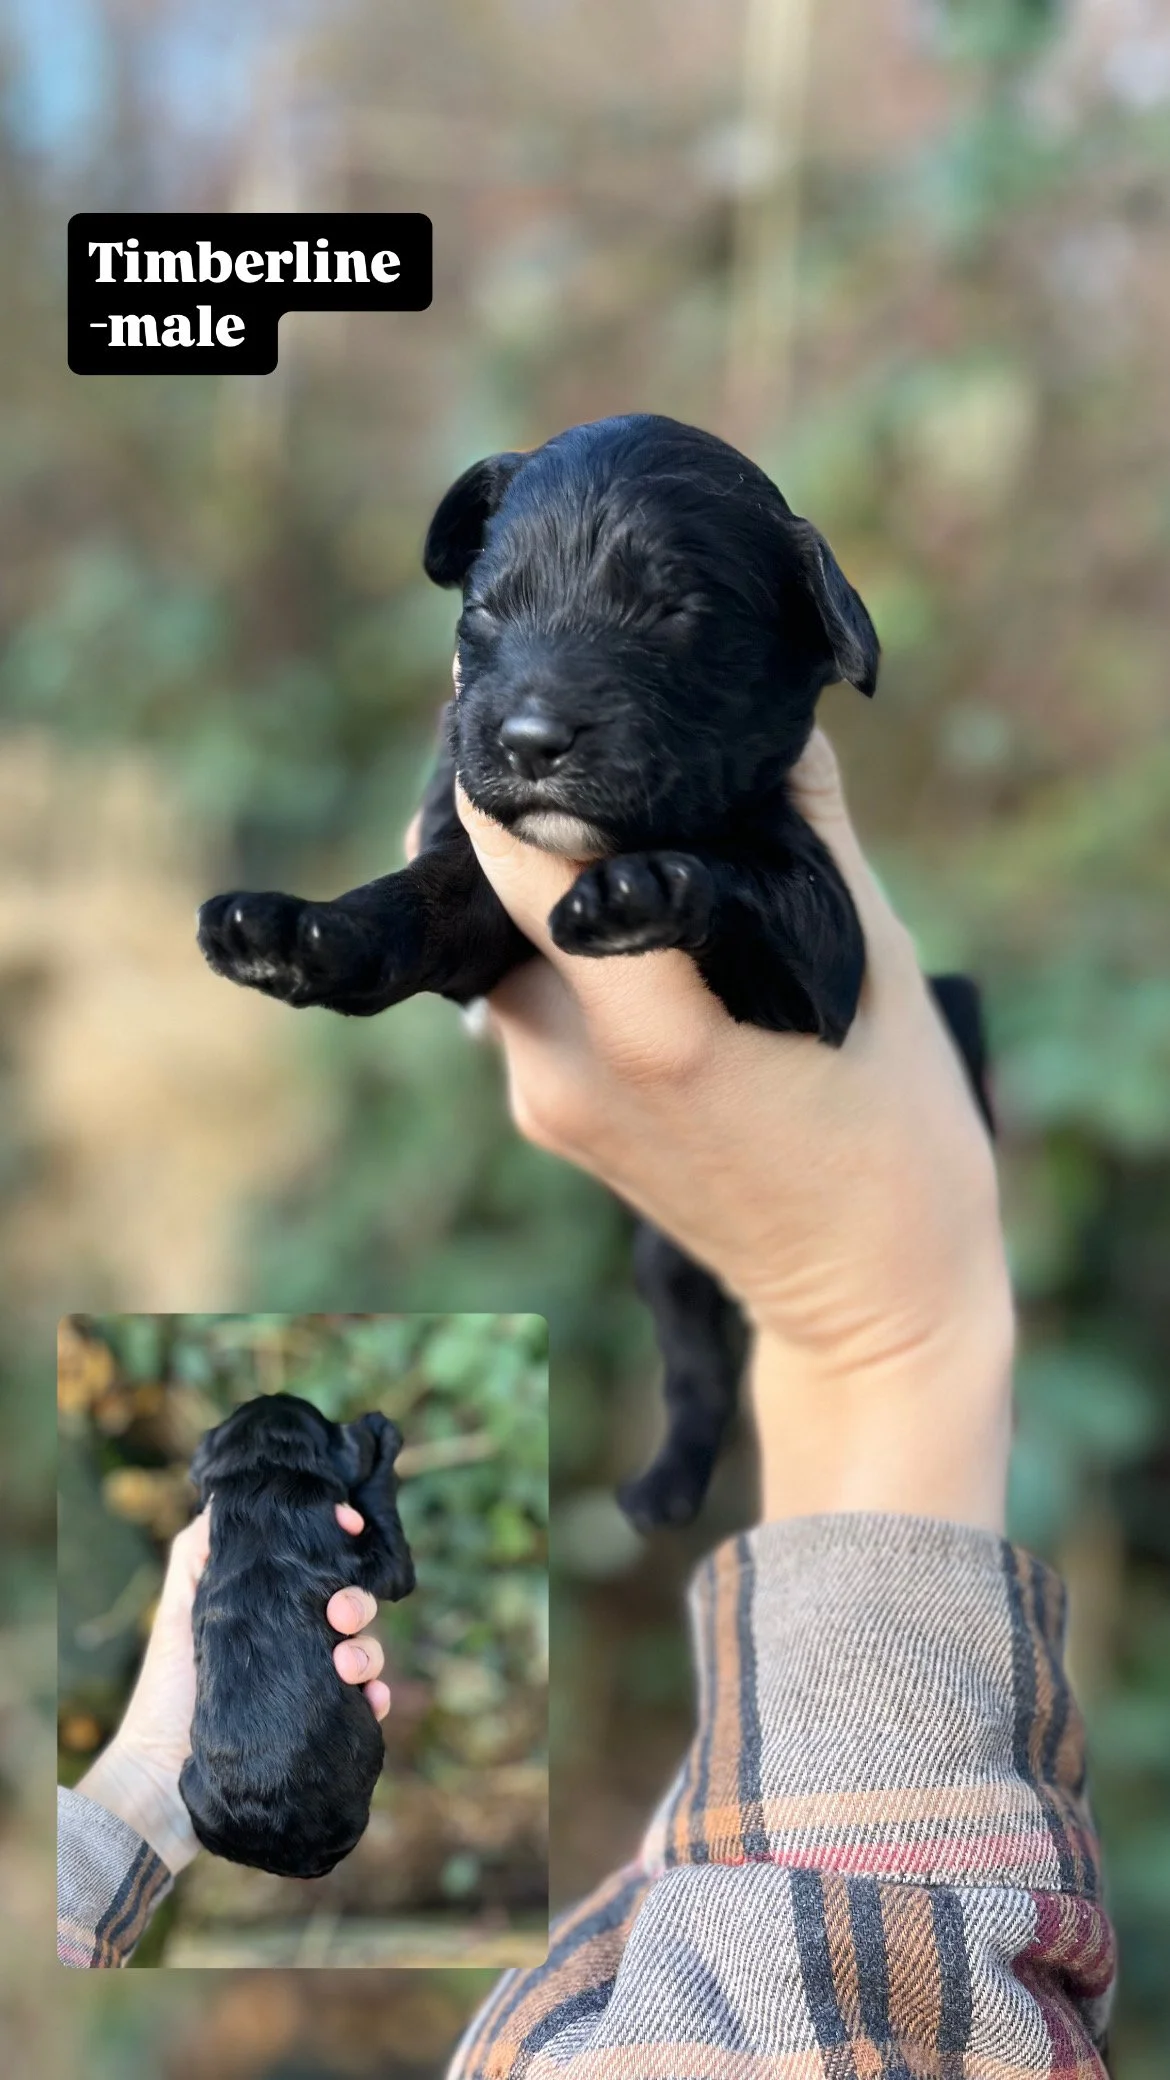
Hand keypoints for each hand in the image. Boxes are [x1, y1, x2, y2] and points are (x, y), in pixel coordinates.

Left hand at [76, 1502, 389, 1872]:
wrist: (162, 1775)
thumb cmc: (168, 1688)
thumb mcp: (180, 1608)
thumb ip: (199, 1552)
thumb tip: (228, 1497)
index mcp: (274, 1610)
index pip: (320, 1568)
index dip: (341, 1541)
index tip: (347, 1525)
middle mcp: (300, 1643)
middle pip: (351, 1606)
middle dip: (358, 1600)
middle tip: (340, 1613)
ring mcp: (315, 1686)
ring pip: (367, 1652)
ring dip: (369, 1650)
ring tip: (347, 1665)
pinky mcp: (325, 1728)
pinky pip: (367, 1706)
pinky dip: (375, 1698)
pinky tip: (367, 1700)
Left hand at [443, 729, 1013, 1530]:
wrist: (868, 1302)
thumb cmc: (897, 1142)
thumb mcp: (875, 969)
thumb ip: (810, 836)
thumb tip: (774, 724)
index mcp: (654, 1037)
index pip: (526, 872)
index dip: (506, 777)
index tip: (512, 699)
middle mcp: (570, 1071)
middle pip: (491, 902)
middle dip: (513, 817)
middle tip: (555, 739)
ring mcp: (546, 1104)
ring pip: (498, 949)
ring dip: (530, 884)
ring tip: (597, 819)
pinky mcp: (547, 1121)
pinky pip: (521, 999)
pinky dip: (552, 944)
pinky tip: (615, 912)